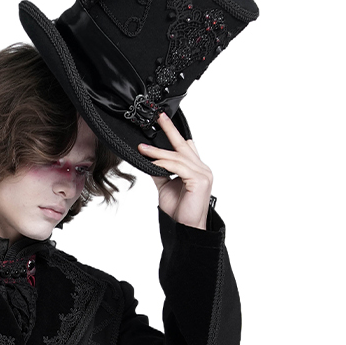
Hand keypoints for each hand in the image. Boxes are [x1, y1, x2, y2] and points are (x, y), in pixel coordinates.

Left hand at [137, 111, 213, 228]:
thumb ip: (160, 172)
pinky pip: (178, 167)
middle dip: (170, 129)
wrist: (186, 228)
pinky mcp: (199, 180)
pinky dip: (164, 163)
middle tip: (159, 117)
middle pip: (183, 145)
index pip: (185, 147)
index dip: (173, 135)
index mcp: (196, 168)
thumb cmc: (180, 210)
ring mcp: (203, 173)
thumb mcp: (165, 186)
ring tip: (143, 148)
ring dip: (158, 152)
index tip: (161, 123)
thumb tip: (149, 160)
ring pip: (178, 156)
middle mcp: (202, 168)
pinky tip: (153, 162)